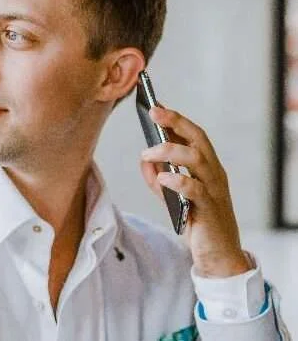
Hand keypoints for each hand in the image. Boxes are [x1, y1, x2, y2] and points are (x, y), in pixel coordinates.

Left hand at [140, 106, 250, 277]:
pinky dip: (178, 181)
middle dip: (176, 122)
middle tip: (154, 112)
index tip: (156, 105)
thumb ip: (158, 178)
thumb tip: (143, 159)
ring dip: (169, 151)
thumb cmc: (197, 221)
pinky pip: (196, 189)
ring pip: (197, 159)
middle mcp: (213, 173)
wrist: (217, 256)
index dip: (175, 119)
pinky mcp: (210, 209)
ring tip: (147, 153)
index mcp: (206, 167)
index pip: (193, 135)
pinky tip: (162, 179)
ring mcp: (214, 190)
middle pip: (198, 139)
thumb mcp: (172, 196)